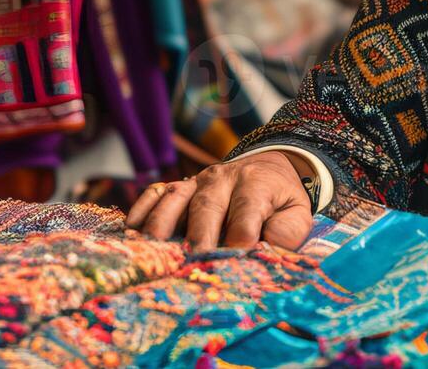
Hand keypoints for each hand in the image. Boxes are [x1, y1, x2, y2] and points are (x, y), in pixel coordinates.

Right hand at [125, 151, 313, 250]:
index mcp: (256, 184)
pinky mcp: (179, 186)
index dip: (241, 235)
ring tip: (153, 248)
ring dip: (162, 222)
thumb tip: (268, 250)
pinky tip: (131, 229)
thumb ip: (288, 231)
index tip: (235, 258)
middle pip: (207, 205)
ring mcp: (196, 181)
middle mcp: (222, 179)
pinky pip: (155, 192)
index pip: (247, 210)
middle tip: (192, 260)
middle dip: (199, 233)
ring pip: (175, 196)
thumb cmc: (280, 200)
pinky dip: (142, 209)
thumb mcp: (297, 212)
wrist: (267, 166)